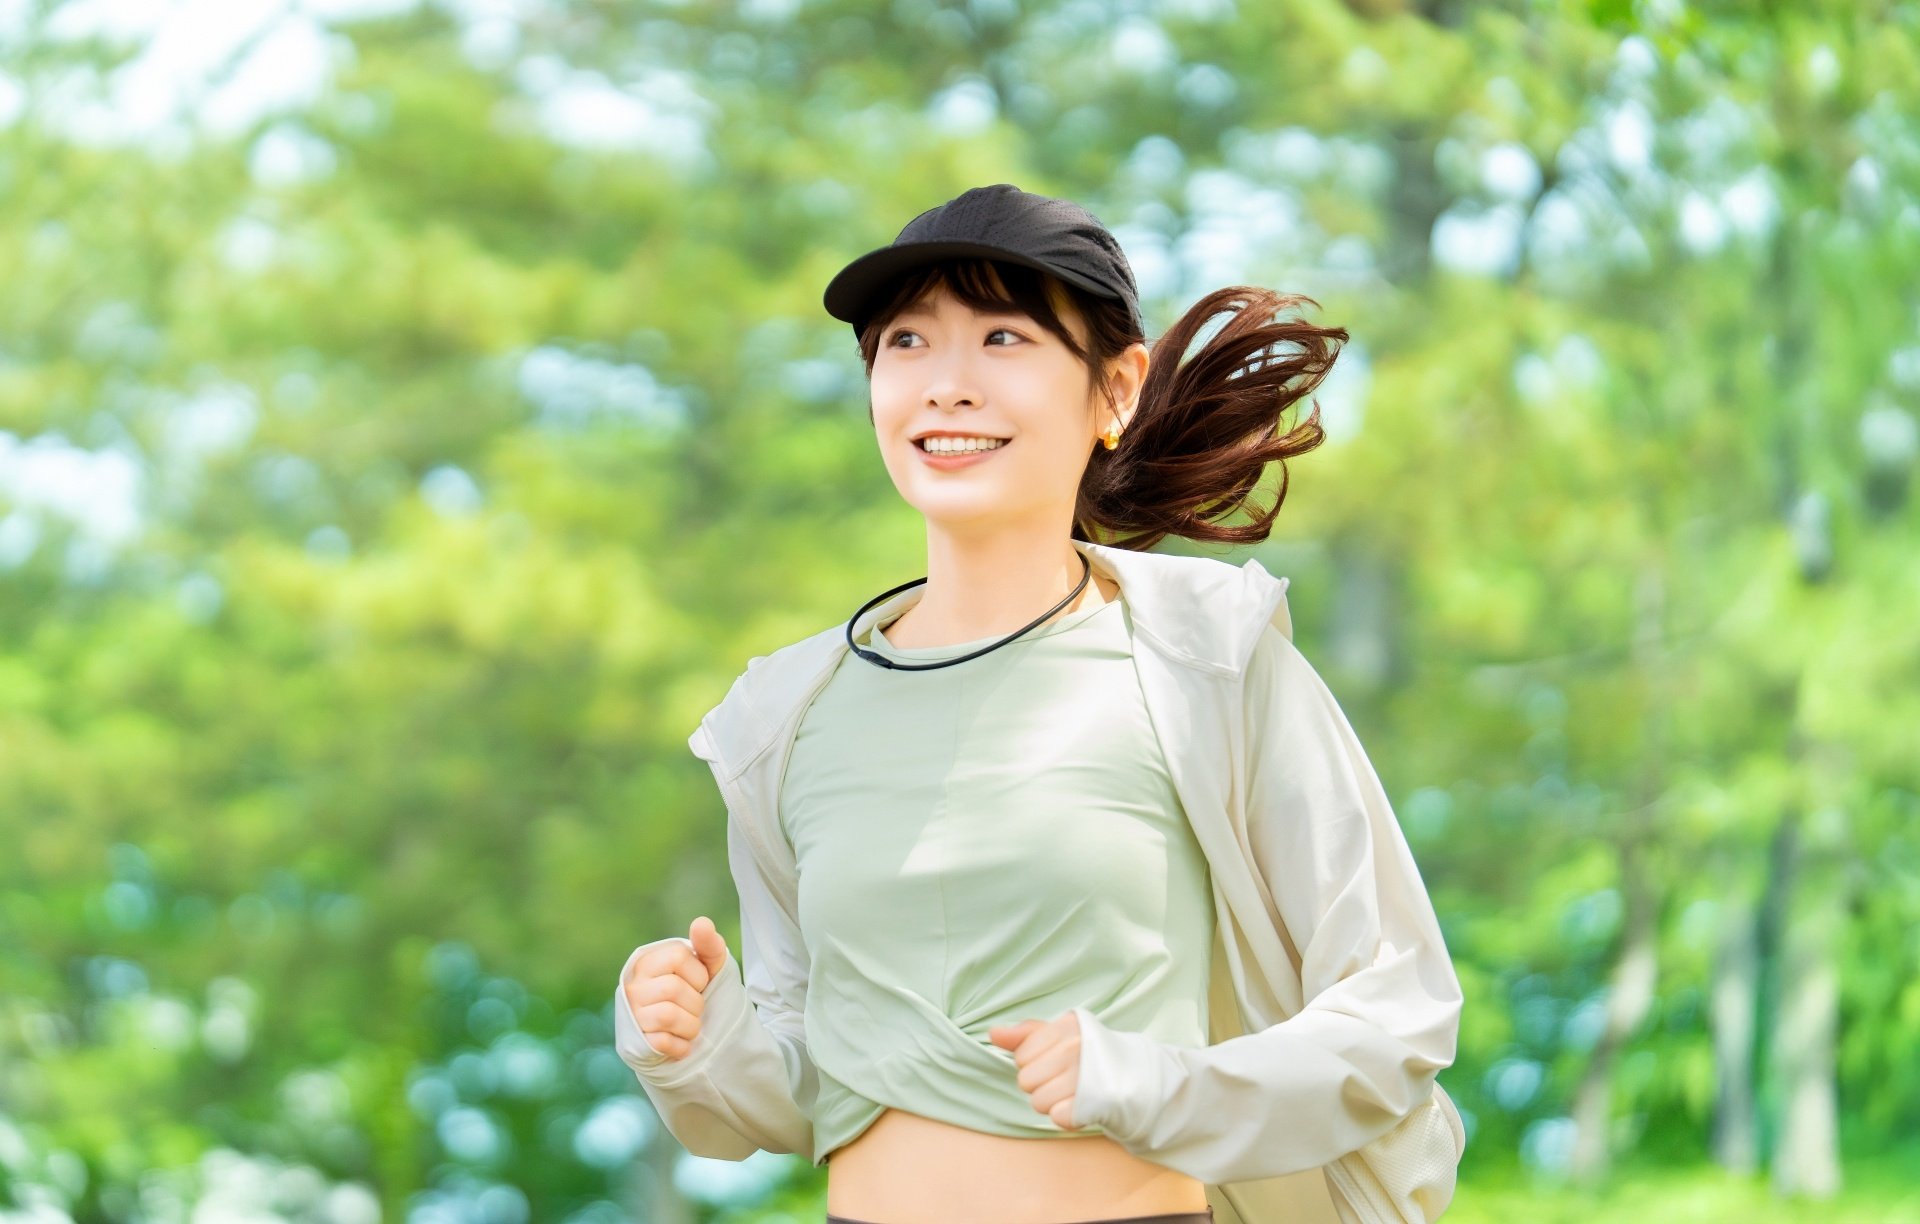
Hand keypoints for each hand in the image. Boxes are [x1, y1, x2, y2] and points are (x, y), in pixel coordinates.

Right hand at [622, 915, 729, 1059]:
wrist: (682, 1032)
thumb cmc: (693, 991)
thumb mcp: (707, 966)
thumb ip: (708, 945)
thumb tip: (701, 923)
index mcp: (648, 961)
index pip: (678, 956)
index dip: (698, 973)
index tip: (698, 983)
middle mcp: (634, 986)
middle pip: (673, 989)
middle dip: (695, 1002)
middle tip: (693, 1007)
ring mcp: (632, 1014)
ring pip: (668, 1016)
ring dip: (690, 1025)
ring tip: (688, 1024)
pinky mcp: (636, 1041)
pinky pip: (663, 1042)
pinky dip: (681, 1045)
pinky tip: (680, 1040)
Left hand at [988, 1011, 1083, 1129]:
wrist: (1134, 1074)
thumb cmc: (1086, 1052)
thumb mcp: (1058, 1035)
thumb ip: (1024, 1034)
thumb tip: (993, 1033)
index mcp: (1066, 1027)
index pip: (1021, 1056)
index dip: (1032, 1062)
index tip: (1053, 1060)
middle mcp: (1076, 1048)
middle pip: (1026, 1081)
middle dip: (1040, 1083)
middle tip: (1062, 1078)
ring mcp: (1085, 1076)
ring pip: (1038, 1102)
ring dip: (1051, 1102)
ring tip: (1071, 1091)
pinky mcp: (1093, 1103)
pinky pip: (1056, 1118)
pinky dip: (1065, 1116)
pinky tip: (1079, 1104)